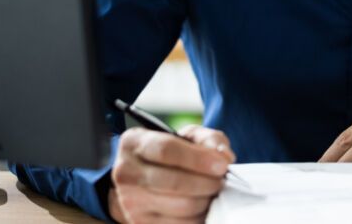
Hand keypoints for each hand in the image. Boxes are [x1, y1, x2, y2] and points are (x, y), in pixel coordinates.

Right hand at [107, 124, 233, 223]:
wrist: (145, 181)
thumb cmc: (171, 155)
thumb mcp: (188, 137)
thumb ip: (209, 139)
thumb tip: (224, 157)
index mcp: (134, 143)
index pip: (166, 150)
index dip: (198, 158)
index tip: (222, 165)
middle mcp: (126, 173)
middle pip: (174, 182)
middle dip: (207, 182)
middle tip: (221, 180)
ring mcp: (131, 202)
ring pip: (181, 206)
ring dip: (206, 200)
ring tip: (213, 192)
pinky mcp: (140, 223)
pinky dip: (199, 217)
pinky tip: (203, 206)